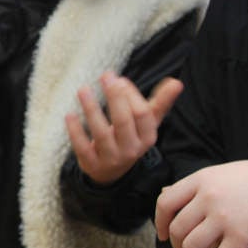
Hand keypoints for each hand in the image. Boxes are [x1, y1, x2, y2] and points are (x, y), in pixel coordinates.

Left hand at [65, 74, 182, 184]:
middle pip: (123, 122)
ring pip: (101, 133)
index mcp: (147, 138)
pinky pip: (82, 147)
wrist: (112, 170)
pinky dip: (75, 131)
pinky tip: (70, 114)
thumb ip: (160, 102)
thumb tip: (177, 82)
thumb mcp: (147, 123)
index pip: (142, 114)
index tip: (119, 79)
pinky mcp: (91, 164)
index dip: (130, 95)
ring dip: (91, 109)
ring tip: (83, 89)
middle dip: (115, 97)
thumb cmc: (131, 136)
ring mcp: (111, 159)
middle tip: (106, 76)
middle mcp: (131, 150)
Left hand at [155, 161, 247, 247]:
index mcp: (200, 180)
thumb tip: (166, 197)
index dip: (160, 222)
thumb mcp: (218, 174)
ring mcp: (224, 217)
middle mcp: (208, 197)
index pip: (165, 203)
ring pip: (192, 247)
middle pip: (177, 229)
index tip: (163, 234)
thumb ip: (195, 187)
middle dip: (177, 245)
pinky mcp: (241, 236)